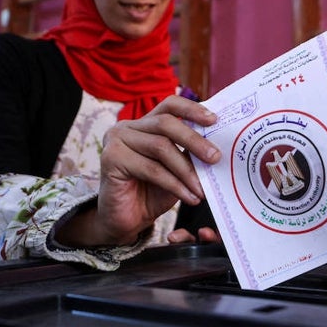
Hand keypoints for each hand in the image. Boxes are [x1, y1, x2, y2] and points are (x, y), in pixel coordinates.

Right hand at [57, 96, 220, 246]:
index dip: (192, 109)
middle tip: (215, 158)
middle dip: (194, 140)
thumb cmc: (151, 193)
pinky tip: (189, 197)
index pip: (169, 105)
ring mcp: (116, 141)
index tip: (214, 120)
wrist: (127, 221)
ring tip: (202, 189)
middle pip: (166, 123)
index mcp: (144, 124)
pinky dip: (175, 184)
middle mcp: (127, 127)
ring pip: (160, 147)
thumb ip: (188, 154)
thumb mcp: (176, 170)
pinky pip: (151, 169)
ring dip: (186, 170)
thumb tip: (214, 146)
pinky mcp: (111, 159)